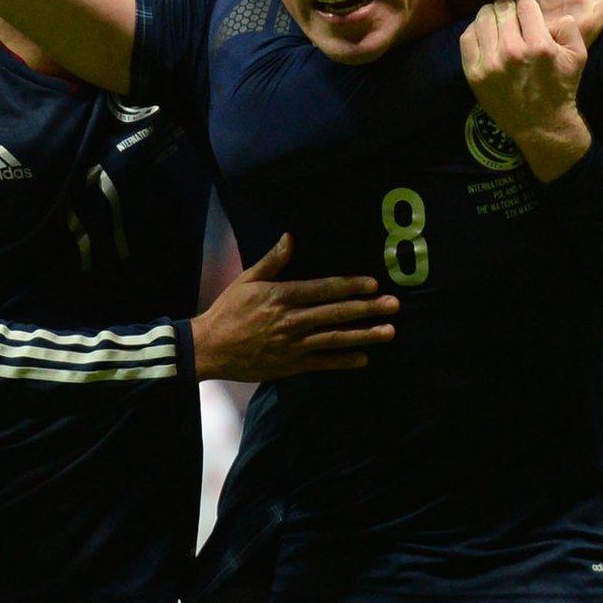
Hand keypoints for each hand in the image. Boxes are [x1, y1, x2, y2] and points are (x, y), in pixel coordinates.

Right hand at [191, 234, 397, 382]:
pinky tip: (364, 358)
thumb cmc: (228, 311)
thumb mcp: (248, 280)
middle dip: (367, 309)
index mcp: (282, 296)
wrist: (209, 348)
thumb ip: (273, 261)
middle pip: (336, 313)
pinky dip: (343, 361)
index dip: (350, 286)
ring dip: (364, 335)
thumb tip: (291, 237)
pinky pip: (322, 363)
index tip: (373, 283)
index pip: (323, 289)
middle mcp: (291, 320)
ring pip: (334, 339)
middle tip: (394, 305)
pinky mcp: (291, 365)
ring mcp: (293, 345)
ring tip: (389, 332)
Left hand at [459, 0, 590, 179]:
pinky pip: (467, 38)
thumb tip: (558, 12)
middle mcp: (513, 51)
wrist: (541, 125)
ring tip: (493, 13)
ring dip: (489, 12)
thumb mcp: (578, 57)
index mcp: (539, 45)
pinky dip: (473, 29)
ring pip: (483, 20)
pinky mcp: (474, 74)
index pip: (525, 5)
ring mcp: (490, 63)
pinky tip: (482, 30)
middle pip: (502, 9)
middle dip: (505, 0)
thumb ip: (571, 29)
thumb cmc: (561, 89)